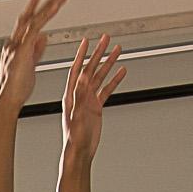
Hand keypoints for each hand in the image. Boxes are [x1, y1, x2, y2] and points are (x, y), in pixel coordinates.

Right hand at [0, 0, 67, 109]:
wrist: (6, 102)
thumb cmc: (15, 90)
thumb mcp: (29, 65)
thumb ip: (36, 50)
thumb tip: (44, 37)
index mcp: (15, 46)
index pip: (26, 22)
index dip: (35, 8)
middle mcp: (14, 42)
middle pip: (29, 16)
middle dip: (42, 1)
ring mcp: (17, 45)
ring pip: (34, 18)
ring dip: (49, 4)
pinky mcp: (22, 50)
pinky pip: (36, 27)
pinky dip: (47, 15)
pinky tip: (56, 7)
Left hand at [58, 33, 126, 167]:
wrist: (79, 152)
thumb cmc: (74, 138)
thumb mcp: (77, 116)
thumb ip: (80, 96)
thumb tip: (82, 77)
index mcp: (71, 95)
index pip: (77, 69)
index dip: (81, 55)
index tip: (86, 41)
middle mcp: (79, 95)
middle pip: (90, 69)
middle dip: (98, 53)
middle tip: (106, 39)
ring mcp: (88, 100)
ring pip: (100, 77)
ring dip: (108, 63)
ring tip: (117, 50)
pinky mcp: (95, 107)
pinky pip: (106, 90)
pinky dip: (114, 80)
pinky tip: (121, 71)